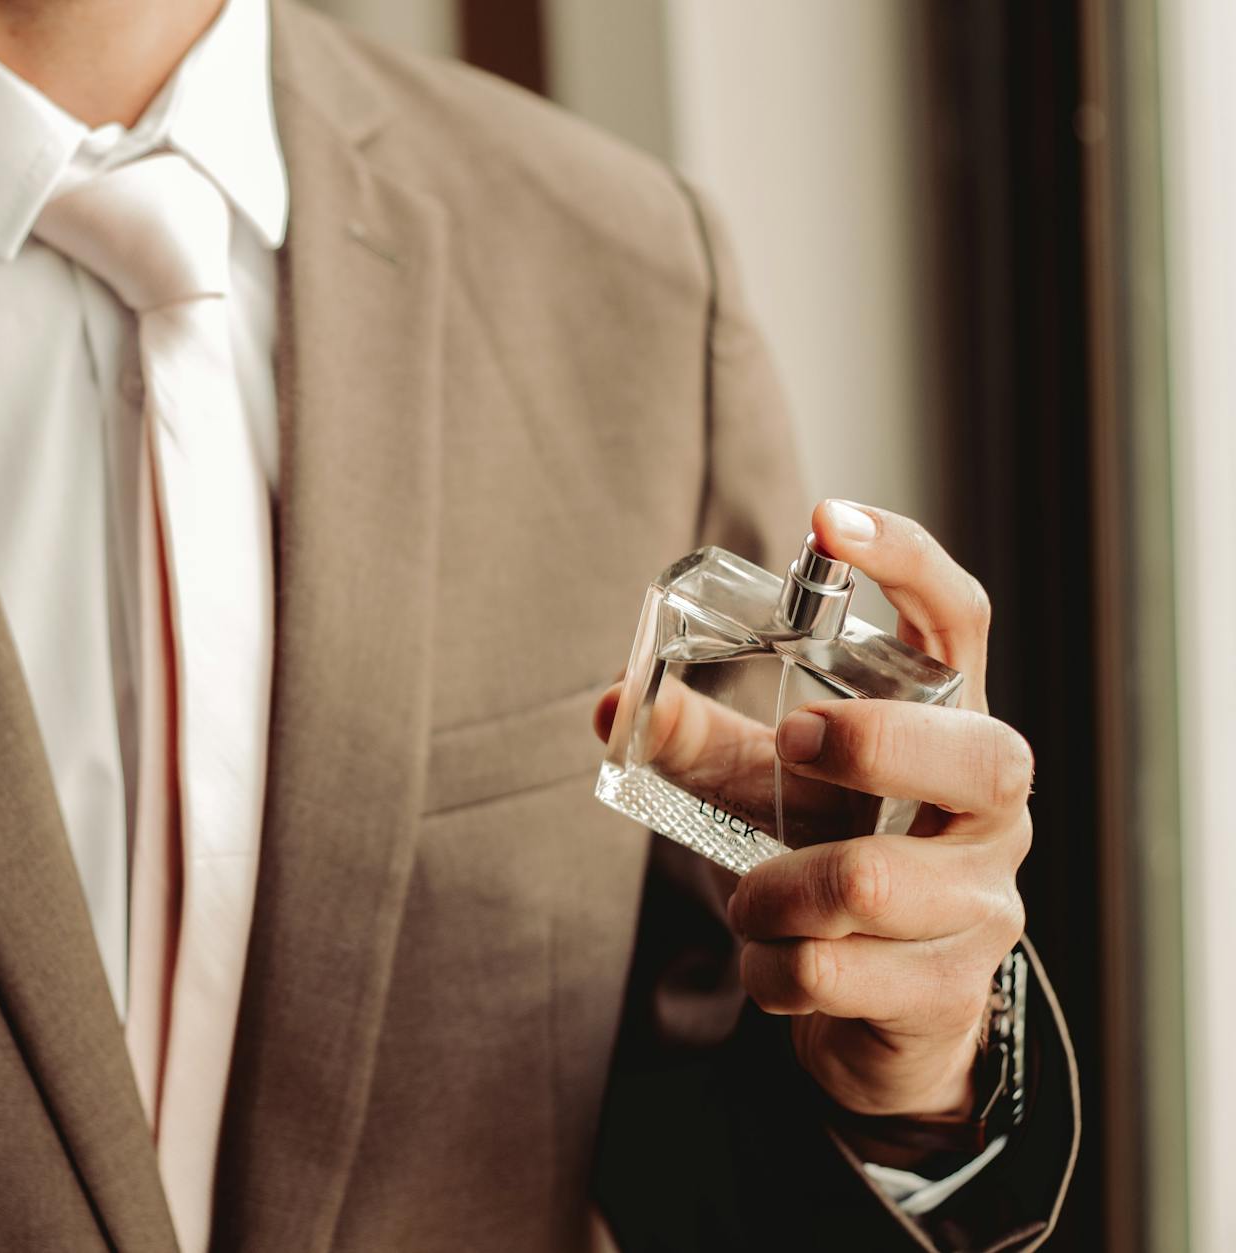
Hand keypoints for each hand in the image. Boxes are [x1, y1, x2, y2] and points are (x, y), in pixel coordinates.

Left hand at [726, 500, 1031, 1118]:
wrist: (872, 1015)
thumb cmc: (821, 863)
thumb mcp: (758, 789)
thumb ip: (694, 739)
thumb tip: (613, 702)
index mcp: (948, 727)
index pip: (959, 623)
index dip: (905, 563)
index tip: (827, 520)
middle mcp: (991, 810)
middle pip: (976, 755)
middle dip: (869, 746)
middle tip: (791, 743)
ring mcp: (986, 903)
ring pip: (868, 885)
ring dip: (770, 897)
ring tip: (755, 906)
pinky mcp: (952, 993)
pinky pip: (831, 973)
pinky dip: (769, 972)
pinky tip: (777, 968)